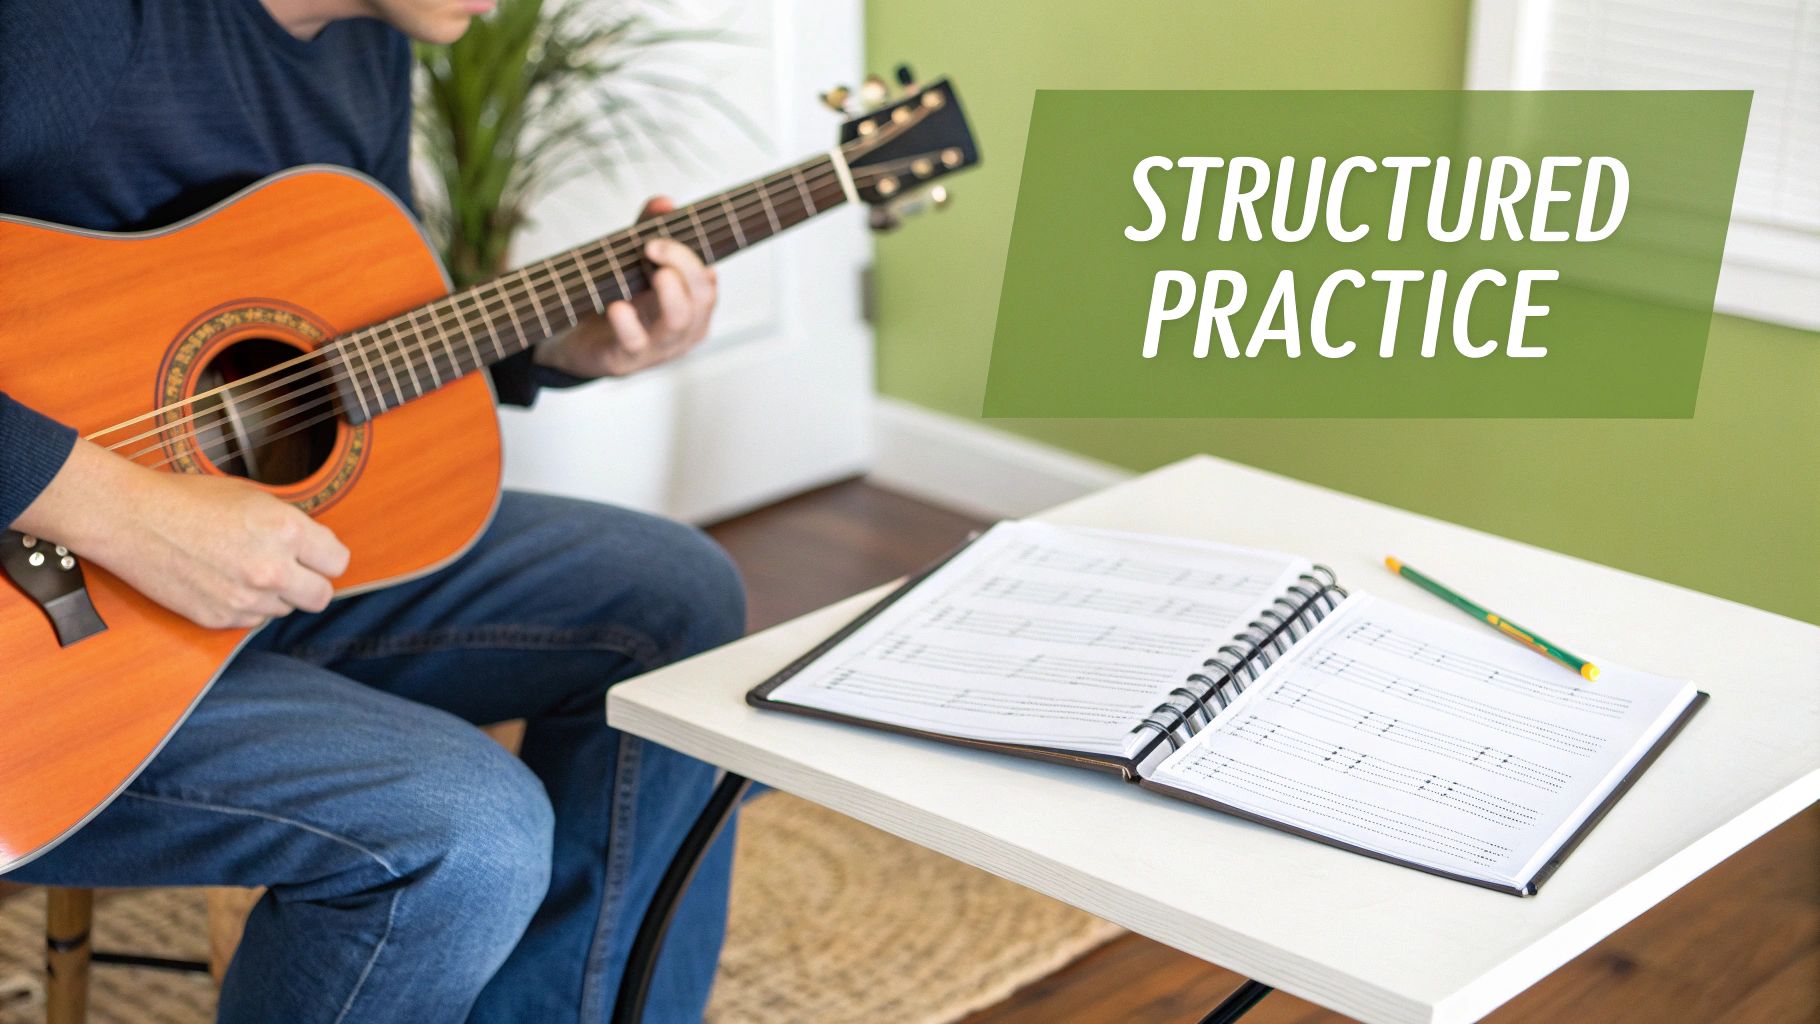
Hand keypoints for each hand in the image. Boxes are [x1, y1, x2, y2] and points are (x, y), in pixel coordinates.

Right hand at [12, 441, 349, 629]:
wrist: (131, 519)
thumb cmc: (188, 499)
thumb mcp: (254, 498)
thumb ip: (290, 526)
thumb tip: (314, 547)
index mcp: (286, 530)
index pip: (338, 562)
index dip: (326, 556)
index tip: (315, 554)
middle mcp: (271, 569)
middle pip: (321, 596)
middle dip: (310, 583)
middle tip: (292, 570)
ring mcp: (245, 598)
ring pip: (284, 610)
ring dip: (274, 596)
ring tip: (244, 568)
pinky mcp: (219, 619)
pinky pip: (251, 620)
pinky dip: (245, 607)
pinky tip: (223, 581)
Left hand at [532, 196, 718, 378]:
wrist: (576, 343)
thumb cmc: (616, 299)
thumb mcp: (634, 261)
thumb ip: (649, 228)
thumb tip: (665, 202)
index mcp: (692, 304)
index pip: (707, 278)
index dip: (691, 254)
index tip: (662, 232)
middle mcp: (684, 327)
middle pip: (702, 296)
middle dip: (683, 264)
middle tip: (652, 245)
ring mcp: (659, 347)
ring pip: (679, 320)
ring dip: (668, 292)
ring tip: (653, 271)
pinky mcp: (628, 359)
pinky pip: (636, 343)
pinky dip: (627, 323)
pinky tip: (617, 306)